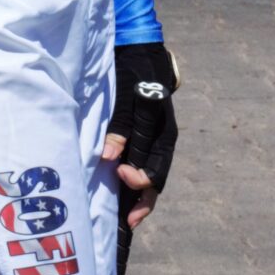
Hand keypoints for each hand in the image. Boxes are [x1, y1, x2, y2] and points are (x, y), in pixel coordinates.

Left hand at [103, 41, 177, 227]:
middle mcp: (162, 140)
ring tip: (128, 217)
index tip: (120, 175)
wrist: (141, 52)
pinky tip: (122, 191)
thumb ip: (121, 124)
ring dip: (140, 195)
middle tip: (130, 222)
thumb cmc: (135, 71)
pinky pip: (143, 164)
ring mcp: (154, 140)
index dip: (141, 179)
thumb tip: (111, 157)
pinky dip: (134, 180)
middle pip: (158, 177)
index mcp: (164, 132)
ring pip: (152, 174)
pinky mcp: (144, 137)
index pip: (157, 166)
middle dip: (144, 201)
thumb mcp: (129, 94)